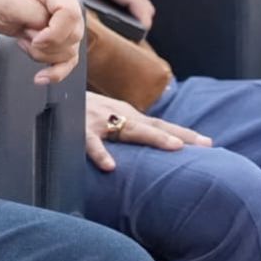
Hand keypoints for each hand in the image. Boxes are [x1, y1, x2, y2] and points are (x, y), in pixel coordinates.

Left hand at [0, 0, 82, 83]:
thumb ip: (30, 12)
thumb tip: (47, 28)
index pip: (70, 12)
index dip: (55, 32)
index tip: (35, 40)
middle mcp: (63, 0)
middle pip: (73, 33)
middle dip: (46, 44)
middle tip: (23, 35)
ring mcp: (62, 19)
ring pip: (69, 49)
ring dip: (43, 54)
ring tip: (22, 40)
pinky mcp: (57, 36)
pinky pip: (67, 59)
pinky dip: (56, 71)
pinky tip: (41, 78)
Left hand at [32, 0, 154, 27]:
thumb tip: (42, 10)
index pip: (135, 0)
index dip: (140, 19)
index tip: (136, 35)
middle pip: (134, 5)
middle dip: (125, 25)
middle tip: (103, 41)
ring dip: (121, 14)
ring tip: (96, 29)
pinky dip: (116, 3)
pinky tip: (95, 11)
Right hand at [85, 92, 210, 170]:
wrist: (52, 94)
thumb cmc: (81, 110)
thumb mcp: (107, 116)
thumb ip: (126, 127)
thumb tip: (151, 143)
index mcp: (125, 114)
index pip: (159, 125)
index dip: (183, 133)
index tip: (209, 144)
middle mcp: (117, 114)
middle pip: (153, 126)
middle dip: (178, 135)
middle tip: (203, 145)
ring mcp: (100, 120)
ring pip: (130, 128)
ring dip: (152, 137)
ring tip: (173, 147)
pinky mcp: (81, 128)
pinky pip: (91, 143)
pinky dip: (100, 153)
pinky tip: (110, 166)